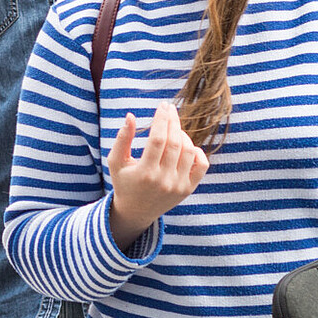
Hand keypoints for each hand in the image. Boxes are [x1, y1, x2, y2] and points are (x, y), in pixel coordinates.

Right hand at [106, 102, 209, 247]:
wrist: (136, 211)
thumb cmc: (124, 182)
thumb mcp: (116, 161)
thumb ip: (122, 139)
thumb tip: (131, 116)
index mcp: (145, 173)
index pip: (157, 139)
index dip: (161, 119)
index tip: (162, 106)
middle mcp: (164, 180)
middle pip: (174, 142)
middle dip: (173, 121)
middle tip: (170, 109)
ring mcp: (178, 186)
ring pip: (188, 151)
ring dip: (182, 135)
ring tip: (174, 129)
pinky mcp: (188, 189)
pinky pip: (201, 166)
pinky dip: (197, 152)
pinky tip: (187, 146)